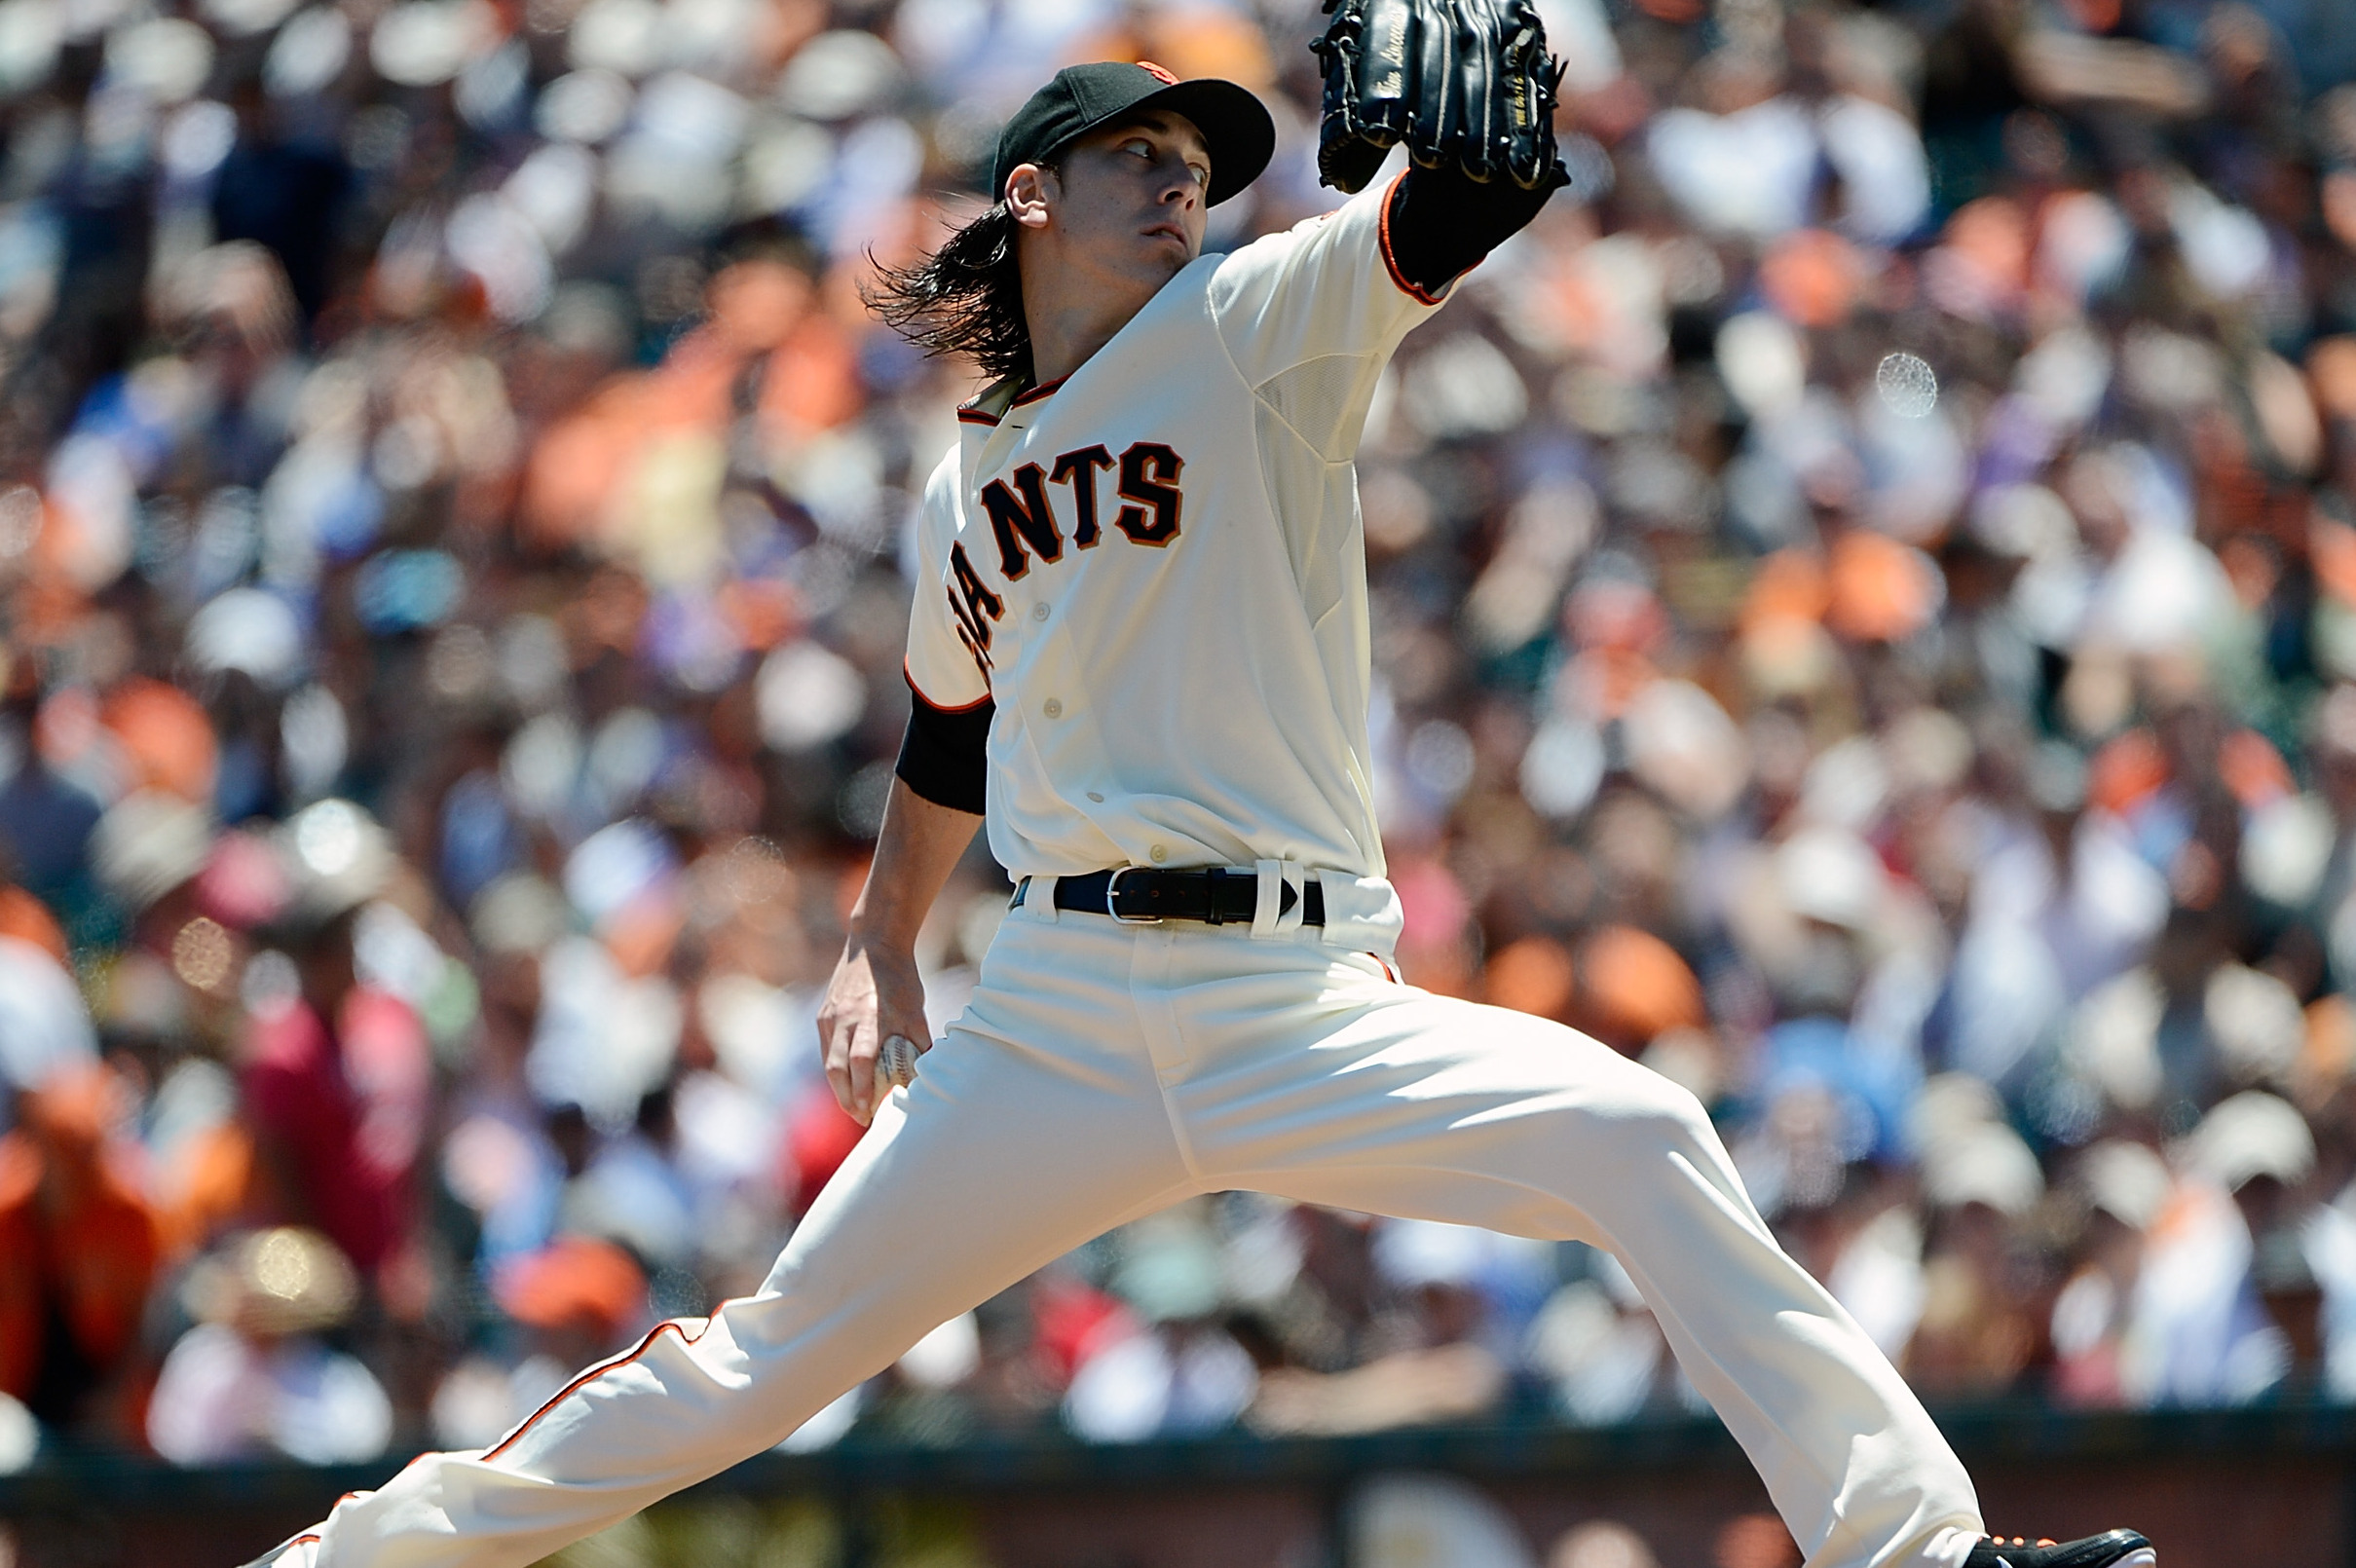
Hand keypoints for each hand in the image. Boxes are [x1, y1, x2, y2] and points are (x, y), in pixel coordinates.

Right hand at [816, 934, 930, 1125]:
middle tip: (861, 1118)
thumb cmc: (900, 979)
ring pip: (828, 1063)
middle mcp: (844, 1018)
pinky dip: (836, 1070)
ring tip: (855, 1107)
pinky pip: (826, 1050)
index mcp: (869, 1016)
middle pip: (837, 1069)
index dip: (863, 1088)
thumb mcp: (915, 1009)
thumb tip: (924, 1076)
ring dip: (840, 1089)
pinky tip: (847, 1082)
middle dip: (847, 1098)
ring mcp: (830, 1017)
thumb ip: (918, 1042)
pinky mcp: (823, 1016)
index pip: (860, 1060)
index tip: (870, 1111)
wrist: (873, 943)